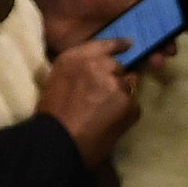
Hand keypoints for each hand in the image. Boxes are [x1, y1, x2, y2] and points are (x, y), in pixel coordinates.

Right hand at [38, 39, 141, 170]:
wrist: (59, 142)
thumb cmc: (53, 117)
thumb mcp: (58, 81)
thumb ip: (79, 70)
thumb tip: (99, 71)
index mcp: (74, 58)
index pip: (103, 44)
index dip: (118, 45)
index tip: (129, 44)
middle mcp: (97, 64)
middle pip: (118, 66)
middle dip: (116, 79)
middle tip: (104, 99)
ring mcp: (115, 82)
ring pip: (128, 85)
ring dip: (122, 97)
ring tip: (106, 115)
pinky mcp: (128, 101)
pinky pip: (134, 106)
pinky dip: (127, 115)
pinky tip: (112, 125)